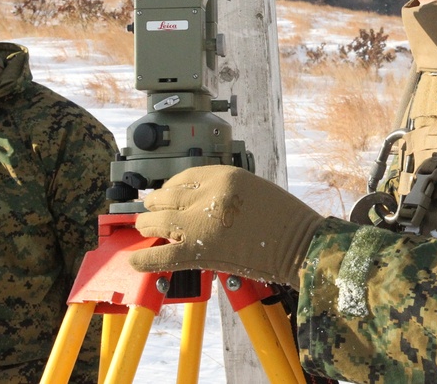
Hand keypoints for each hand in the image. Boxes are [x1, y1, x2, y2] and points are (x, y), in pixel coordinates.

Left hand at [129, 165, 322, 288]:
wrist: (301, 244)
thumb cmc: (285, 219)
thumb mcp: (252, 189)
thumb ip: (222, 192)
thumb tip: (192, 203)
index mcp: (225, 175)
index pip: (184, 176)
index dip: (170, 187)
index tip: (164, 193)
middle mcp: (210, 195)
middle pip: (167, 197)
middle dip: (154, 205)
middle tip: (147, 210)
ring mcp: (203, 223)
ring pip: (159, 222)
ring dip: (147, 226)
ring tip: (143, 228)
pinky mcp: (201, 252)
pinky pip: (163, 255)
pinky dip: (145, 259)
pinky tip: (134, 260)